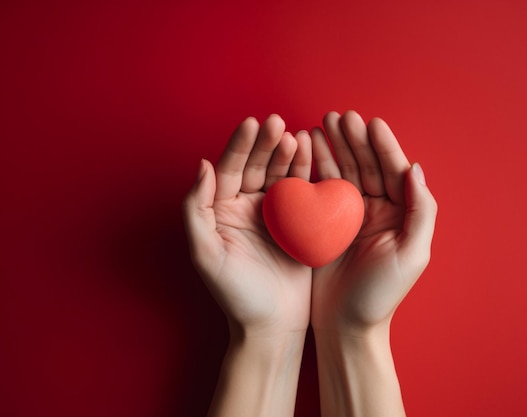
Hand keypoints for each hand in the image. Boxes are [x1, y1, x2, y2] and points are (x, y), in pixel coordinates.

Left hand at [183, 114, 312, 336]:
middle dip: (265, 144)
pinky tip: (310, 154)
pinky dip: (306, 171)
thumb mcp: (206, 255)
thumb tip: (202, 166)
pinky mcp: (298, 222)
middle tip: (278, 123)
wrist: (272, 325)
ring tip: (297, 136)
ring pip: (279, 174)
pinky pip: (301, 190)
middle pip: (254, 166)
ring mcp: (274, 213)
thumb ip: (196, 210)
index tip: (253, 124)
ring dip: (287, 154)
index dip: (239, 146)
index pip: (228, 169)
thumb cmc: (236, 295)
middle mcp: (245, 207)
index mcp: (221, 211)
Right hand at [310, 110, 437, 331]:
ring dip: (333, 147)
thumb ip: (422, 211)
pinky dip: (314, 168)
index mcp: (400, 215)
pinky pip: (320, 190)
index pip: (393, 172)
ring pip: (342, 172)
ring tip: (320, 124)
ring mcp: (348, 216)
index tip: (371, 122)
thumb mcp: (412, 255)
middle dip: (354, 140)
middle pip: (366, 166)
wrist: (345, 326)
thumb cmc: (381, 296)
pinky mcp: (323, 224)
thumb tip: (417, 169)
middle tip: (340, 116)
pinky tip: (306, 149)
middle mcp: (375, 210)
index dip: (383, 146)